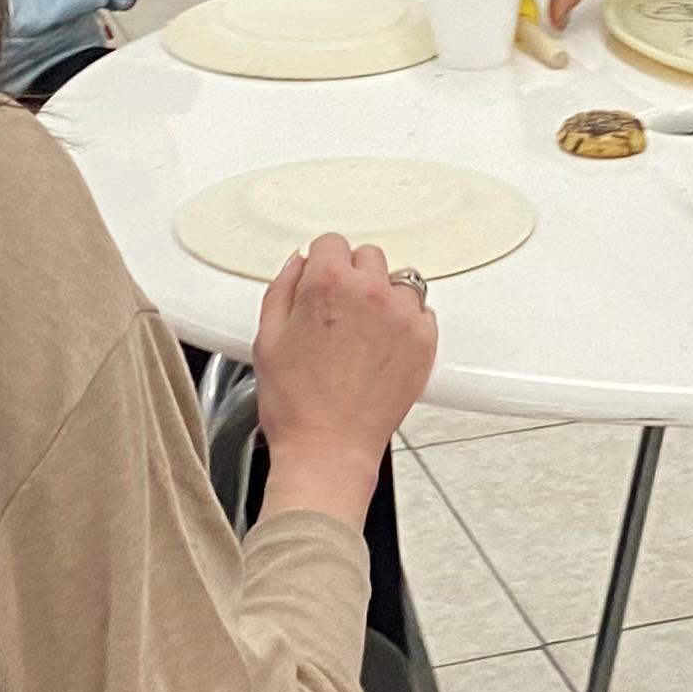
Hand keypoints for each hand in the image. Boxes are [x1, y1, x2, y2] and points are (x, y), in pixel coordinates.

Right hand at [248, 234, 435, 518]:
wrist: (329, 449)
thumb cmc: (296, 403)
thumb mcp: (268, 337)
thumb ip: (283, 288)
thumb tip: (300, 264)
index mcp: (327, 284)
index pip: (332, 243)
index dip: (322, 266)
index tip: (321, 285)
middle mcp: (370, 292)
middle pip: (368, 257)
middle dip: (353, 277)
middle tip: (340, 313)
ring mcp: (403, 317)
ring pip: (399, 282)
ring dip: (383, 297)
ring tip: (365, 331)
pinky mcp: (424, 342)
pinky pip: (421, 312)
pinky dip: (406, 323)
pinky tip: (383, 347)